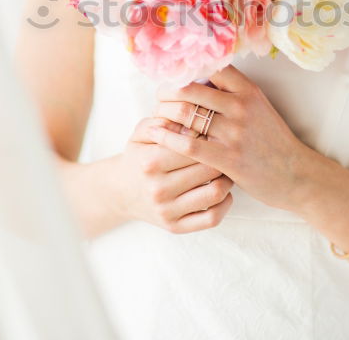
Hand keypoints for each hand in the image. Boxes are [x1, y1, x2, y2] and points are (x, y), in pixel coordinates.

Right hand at [115, 117, 234, 233]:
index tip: (215, 133)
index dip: (210, 137)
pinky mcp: (176, 227)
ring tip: (225, 170)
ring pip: (215, 193)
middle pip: (208, 168)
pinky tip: (223, 191)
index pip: (194, 146)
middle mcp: (158, 189)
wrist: (121, 192)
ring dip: (227, 179)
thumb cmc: (138, 157)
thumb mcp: (142, 134)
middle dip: (221, 157)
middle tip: (227, 151)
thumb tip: (190, 124)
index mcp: (150, 162)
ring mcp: (167, 211)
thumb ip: (162, 121)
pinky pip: (212, 218)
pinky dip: (225, 204)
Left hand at [151, 65, 312, 210]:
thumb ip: (233, 93)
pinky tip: (156, 136)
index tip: (172, 76)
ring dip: (163, 114)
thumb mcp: (259, 107)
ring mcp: (234, 132)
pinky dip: (167, 137)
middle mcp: (240, 106)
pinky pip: (188, 143)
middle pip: (189, 88)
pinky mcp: (228, 157)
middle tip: (158, 99)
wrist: (296, 175)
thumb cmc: (272, 141)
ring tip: (155, 118)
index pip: (209, 66)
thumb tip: (198, 81)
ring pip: (185, 112)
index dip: (185, 68)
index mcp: (248, 90)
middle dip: (166, 92)